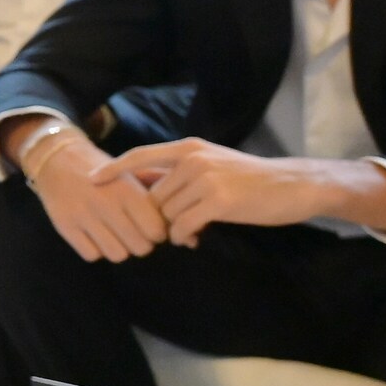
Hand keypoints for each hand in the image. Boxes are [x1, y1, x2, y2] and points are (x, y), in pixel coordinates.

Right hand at [14, 121, 165, 261]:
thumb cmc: (107, 174)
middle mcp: (106, 203)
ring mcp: (84, 215)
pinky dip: (96, 249)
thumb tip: (193, 241)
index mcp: (128, 190)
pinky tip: (94, 234)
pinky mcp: (65, 225)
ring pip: (117, 255)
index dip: (156, 232)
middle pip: (140, 247)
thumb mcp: (136, 179)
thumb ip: (164, 205)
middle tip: (131, 231)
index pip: (157, 231)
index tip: (148, 225)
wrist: (59, 160)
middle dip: (140, 243)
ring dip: (118, 248)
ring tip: (113, 234)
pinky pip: (92, 255)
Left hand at [105, 140, 385, 244]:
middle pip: (154, 196)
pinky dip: (185, 236)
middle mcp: (192, 159)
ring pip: (167, 213)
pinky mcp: (218, 201)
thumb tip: (144, 190)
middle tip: (177, 228)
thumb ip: (179, 173)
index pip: (140, 155)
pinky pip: (183, 226)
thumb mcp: (211, 166)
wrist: (294, 185)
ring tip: (192, 232)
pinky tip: (197, 237)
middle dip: (160, 216)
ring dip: (174, 228)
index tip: (91, 180)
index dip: (114, 169)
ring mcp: (205, 179)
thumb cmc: (251, 180)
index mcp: (188, 148)